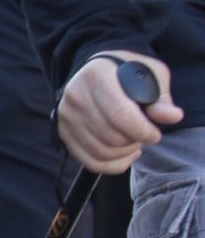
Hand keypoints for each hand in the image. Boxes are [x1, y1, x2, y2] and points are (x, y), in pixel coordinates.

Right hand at [56, 52, 182, 172]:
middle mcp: (76, 95)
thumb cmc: (126, 73)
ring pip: (102, 152)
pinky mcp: (63, 133)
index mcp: (97, 75)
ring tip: (133, 141)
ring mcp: (66, 116)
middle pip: (111, 137)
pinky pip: (91, 162)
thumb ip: (160, 98)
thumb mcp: (150, 74)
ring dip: (125, 153)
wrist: (94, 73)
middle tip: (143, 133)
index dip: (143, 131)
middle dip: (135, 141)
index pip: (120, 115)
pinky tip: (124, 154)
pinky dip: (114, 165)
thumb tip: (172, 116)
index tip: (155, 133)